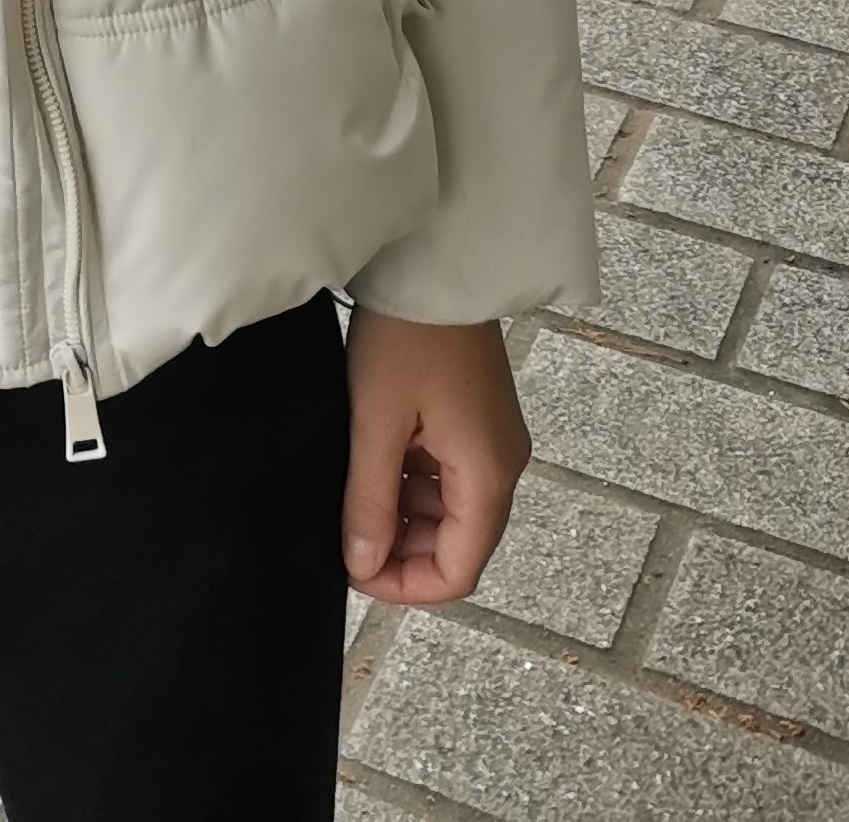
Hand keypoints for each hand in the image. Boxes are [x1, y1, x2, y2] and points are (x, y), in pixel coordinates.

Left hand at [341, 313, 527, 607]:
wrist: (435, 261)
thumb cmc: (408, 335)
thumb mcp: (376, 422)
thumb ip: (370, 500)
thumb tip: (362, 564)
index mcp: (488, 475)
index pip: (459, 571)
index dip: (406, 586)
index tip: (355, 572)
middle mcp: (502, 465)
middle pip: (458, 543)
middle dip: (403, 551)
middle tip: (347, 536)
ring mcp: (491, 440)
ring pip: (449, 509)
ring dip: (404, 516)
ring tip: (354, 496)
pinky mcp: (476, 418)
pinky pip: (448, 473)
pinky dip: (412, 482)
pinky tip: (374, 464)